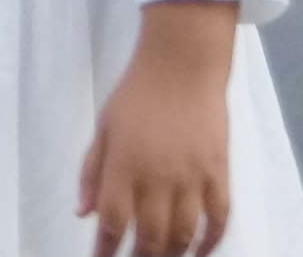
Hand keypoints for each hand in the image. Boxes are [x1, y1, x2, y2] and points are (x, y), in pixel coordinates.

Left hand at [81, 0, 238, 255]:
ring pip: (183, 234)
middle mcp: (157, 177)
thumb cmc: (136, 94)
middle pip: (150, 237)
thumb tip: (83, 214)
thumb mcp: (104, 128)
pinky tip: (199, 250)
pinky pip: (219, 217)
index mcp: (124, 166)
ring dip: (172, 254)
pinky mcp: (218, 172)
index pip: (113, 222)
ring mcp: (192, 177)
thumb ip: (91, 172)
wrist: (182, 64)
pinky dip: (210, 240)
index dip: (105, 250)